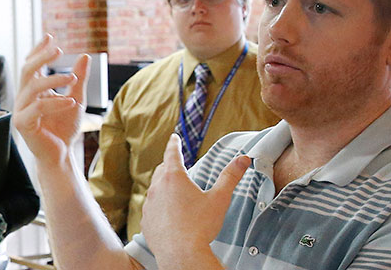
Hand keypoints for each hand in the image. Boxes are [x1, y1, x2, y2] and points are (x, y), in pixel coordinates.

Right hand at [13, 34, 89, 167]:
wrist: (61, 154)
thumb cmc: (65, 128)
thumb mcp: (76, 98)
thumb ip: (79, 79)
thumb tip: (84, 56)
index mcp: (32, 90)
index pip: (30, 64)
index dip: (38, 50)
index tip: (50, 37)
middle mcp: (24, 98)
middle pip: (26, 70)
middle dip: (41, 57)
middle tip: (59, 49)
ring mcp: (21, 111)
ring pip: (32, 87)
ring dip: (52, 79)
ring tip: (72, 77)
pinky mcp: (23, 125)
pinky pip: (37, 108)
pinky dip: (55, 103)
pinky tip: (71, 101)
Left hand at [141, 134, 250, 259]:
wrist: (180, 253)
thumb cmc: (200, 226)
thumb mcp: (219, 199)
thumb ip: (230, 177)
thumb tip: (243, 159)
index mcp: (174, 178)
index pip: (172, 154)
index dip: (174, 144)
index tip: (174, 137)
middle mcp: (157, 188)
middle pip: (161, 171)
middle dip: (168, 165)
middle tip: (175, 164)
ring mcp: (149, 205)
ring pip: (155, 190)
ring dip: (163, 187)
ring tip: (173, 192)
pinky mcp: (146, 221)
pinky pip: (151, 209)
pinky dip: (159, 207)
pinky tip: (167, 214)